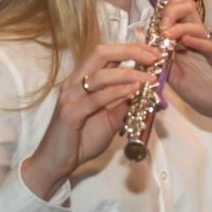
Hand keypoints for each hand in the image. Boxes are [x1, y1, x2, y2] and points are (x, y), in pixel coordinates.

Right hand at [21, 42, 158, 198]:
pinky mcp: (70, 114)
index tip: (154, 52)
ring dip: (129, 73)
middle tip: (154, 57)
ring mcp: (70, 97)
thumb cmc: (81, 139)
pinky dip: (116, 92)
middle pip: (101, 54)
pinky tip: (134, 90)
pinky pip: (95, 99)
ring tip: (150, 77)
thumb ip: (125, 106)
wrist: (57, 162)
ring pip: (100, 75)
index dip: (130, 48)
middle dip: (130, 51)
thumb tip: (147, 94)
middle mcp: (74, 83)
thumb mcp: (111, 120)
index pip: (106, 54)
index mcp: (82, 80)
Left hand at [157, 0, 211, 138]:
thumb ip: (161, 61)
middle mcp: (196, 38)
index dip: (159, 17)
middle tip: (161, 28)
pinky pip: (207, 41)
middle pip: (184, 8)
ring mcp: (209, 44)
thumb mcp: (175, 79)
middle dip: (169, 13)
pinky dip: (194, 38)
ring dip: (178, 25)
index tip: (149, 31)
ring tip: (167, 36)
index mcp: (184, 42)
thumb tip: (143, 42)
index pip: (172, 16)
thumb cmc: (205, 94)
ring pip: (194, 20)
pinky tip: (185, 41)